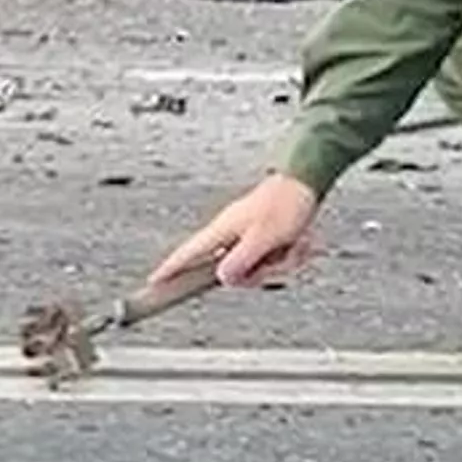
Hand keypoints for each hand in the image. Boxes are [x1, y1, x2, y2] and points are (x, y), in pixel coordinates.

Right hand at [146, 172, 320, 288]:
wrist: (308, 179)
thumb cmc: (286, 204)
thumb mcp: (263, 237)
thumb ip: (240, 261)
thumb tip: (220, 278)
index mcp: (224, 230)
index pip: (189, 252)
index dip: (171, 269)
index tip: (153, 282)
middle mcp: (231, 233)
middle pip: (234, 272)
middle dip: (262, 272)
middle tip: (279, 257)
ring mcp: (247, 234)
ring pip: (258, 268)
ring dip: (281, 261)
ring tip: (294, 243)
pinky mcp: (263, 235)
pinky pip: (273, 259)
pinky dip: (289, 254)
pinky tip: (300, 241)